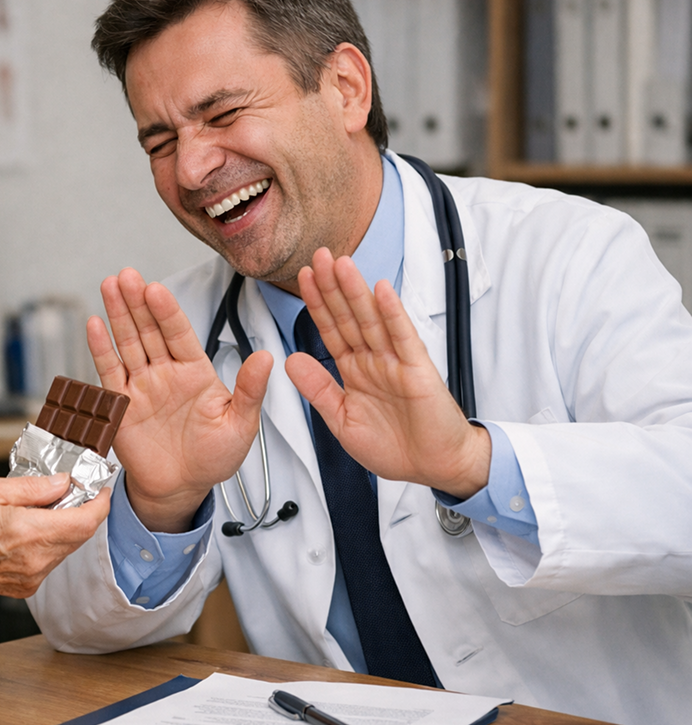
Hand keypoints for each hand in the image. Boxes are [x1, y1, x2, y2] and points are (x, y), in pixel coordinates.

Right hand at [0, 473, 109, 608]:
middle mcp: (36, 559)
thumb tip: (62, 483)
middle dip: (83, 512)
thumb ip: (33, 487)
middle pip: (81, 535)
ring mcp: (32, 576)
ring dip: (66, 527)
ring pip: (67, 548)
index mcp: (29, 532)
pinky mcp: (27, 587)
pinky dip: (50, 543)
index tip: (101, 489)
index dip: (100, 504)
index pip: (85, 521)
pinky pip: (51, 560)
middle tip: (71, 492)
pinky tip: (30, 530)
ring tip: (44, 509)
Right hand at [89, 268, 272, 532]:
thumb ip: (250, 390)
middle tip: (128, 275)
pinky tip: (95, 324)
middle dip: (138, 302)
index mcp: (196, 371)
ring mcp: (142, 385)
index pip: (180, 334)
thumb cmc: (214, 457)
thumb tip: (267, 357)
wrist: (182, 488)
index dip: (167, 311)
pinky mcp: (120, 404)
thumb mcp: (240, 424)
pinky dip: (101, 349)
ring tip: (110, 285)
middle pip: (149, 330)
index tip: (157, 289)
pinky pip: (109, 372)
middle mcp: (166, 372)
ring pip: (127, 343)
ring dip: (118, 314)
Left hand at [284, 248, 490, 497]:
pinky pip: (403, 337)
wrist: (433, 467)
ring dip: (356, 291)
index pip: (331, 330)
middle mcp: (374, 360)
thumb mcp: (342, 420)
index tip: (302, 278)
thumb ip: (317, 389)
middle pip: (348, 316)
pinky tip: (382, 290)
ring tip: (341, 264)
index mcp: (354, 370)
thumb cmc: (394, 447)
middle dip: (332, 287)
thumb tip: (290, 360)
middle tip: (318, 257)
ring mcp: (396, 362)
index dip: (317, 304)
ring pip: (372, 319)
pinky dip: (393, 313)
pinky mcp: (418, 369)